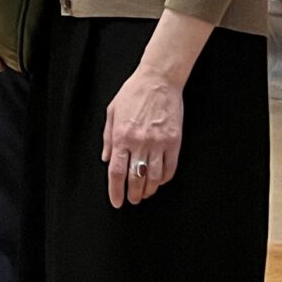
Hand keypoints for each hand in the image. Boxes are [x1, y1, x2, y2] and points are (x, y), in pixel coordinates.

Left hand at [102, 67, 184, 207]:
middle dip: (133, 194)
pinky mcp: (174, 141)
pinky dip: (165, 178)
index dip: (116, 191)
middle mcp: (139, 143)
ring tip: (146, 194)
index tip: (117, 201)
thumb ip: (108, 138)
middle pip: (135, 179)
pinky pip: (170, 167)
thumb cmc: (133, 93)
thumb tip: (107, 159)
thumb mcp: (112, 112)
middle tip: (132, 200)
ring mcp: (158, 143)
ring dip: (149, 190)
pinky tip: (160, 181)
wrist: (159, 80)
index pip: (116, 172)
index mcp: (121, 136)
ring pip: (154, 177)